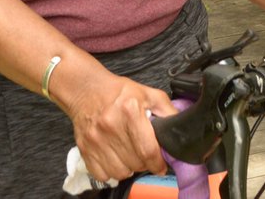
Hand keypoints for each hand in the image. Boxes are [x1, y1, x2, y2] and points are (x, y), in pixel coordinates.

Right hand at [61, 70, 176, 182]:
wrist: (84, 88)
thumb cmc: (116, 91)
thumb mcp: (146, 93)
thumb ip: (167, 110)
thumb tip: (180, 128)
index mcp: (129, 110)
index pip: (148, 150)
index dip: (158, 163)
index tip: (161, 165)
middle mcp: (111, 126)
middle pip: (136, 163)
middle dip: (144, 162)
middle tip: (143, 153)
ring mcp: (96, 139)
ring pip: (120, 173)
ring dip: (128, 168)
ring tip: (128, 155)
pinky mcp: (84, 148)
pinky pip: (102, 175)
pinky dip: (110, 172)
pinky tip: (114, 158)